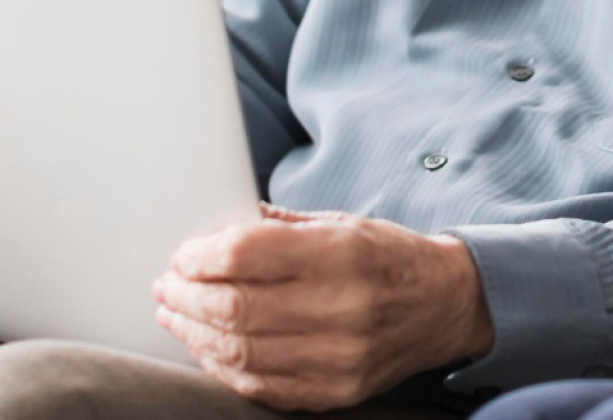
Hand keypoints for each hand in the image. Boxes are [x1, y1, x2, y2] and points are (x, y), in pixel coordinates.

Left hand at [152, 204, 494, 411]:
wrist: (445, 304)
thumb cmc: (386, 256)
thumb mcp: (341, 222)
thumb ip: (278, 227)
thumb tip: (215, 232)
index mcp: (341, 252)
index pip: (246, 255)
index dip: (200, 256)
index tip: (183, 256)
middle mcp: (343, 306)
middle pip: (235, 307)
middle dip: (187, 296)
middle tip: (167, 286)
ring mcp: (340, 355)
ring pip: (240, 351)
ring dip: (194, 334)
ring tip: (176, 315)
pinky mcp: (337, 390)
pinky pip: (261, 386)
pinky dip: (223, 368)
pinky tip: (208, 348)